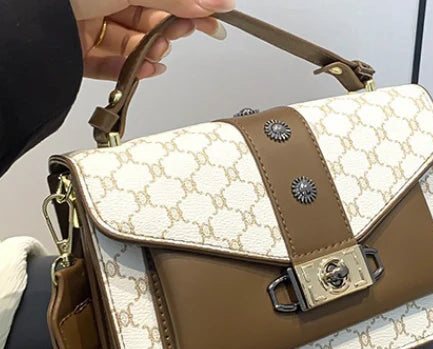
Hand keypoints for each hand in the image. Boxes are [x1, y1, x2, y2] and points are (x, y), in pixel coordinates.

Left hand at [69, 0, 234, 79]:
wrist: (30, 24)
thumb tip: (211, 2)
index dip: (189, 5)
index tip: (213, 16)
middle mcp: (98, 0)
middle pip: (146, 18)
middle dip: (167, 28)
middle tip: (184, 32)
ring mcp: (87, 26)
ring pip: (131, 44)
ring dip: (150, 50)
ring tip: (158, 50)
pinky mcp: (77, 54)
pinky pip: (111, 65)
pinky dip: (130, 69)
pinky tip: (146, 68)